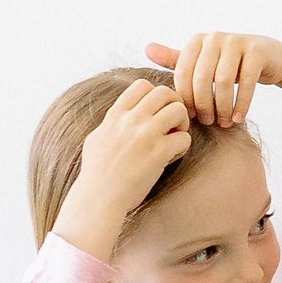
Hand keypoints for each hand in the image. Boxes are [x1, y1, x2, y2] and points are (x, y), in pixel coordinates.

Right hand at [64, 78, 192, 252]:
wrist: (99, 197)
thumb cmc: (97, 172)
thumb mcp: (97, 138)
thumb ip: (112, 123)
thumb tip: (120, 116)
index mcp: (116, 115)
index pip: (142, 85)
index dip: (155, 94)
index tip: (156, 111)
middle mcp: (131, 120)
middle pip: (164, 92)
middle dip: (174, 104)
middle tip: (173, 122)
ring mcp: (145, 135)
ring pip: (178, 110)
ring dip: (182, 123)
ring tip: (174, 138)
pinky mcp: (158, 153)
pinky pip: (184, 138)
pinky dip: (183, 146)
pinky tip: (172, 156)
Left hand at [143, 32, 281, 126]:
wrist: (270, 57)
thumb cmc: (231, 64)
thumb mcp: (203, 62)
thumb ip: (176, 59)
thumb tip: (146, 49)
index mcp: (197, 41)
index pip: (183, 74)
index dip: (186, 98)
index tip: (192, 117)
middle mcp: (215, 37)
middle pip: (202, 78)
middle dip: (204, 105)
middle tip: (208, 122)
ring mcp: (237, 42)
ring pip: (223, 81)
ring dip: (223, 107)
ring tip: (224, 122)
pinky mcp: (257, 51)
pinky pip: (246, 82)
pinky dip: (242, 104)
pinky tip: (239, 118)